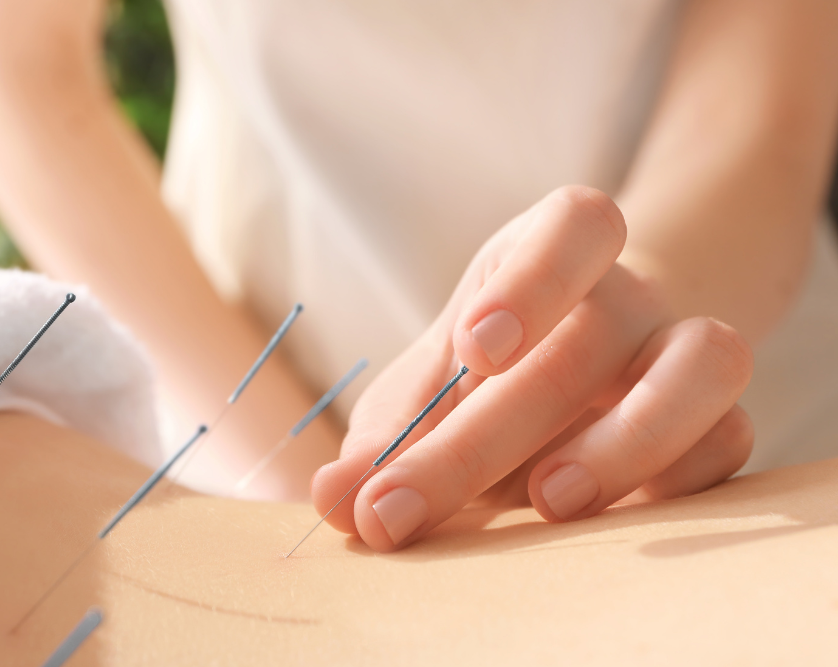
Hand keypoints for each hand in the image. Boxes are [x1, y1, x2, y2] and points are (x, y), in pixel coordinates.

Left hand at [311, 186, 753, 550]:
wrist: (589, 363)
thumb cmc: (488, 373)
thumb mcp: (428, 391)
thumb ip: (385, 442)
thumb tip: (332, 500)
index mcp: (550, 254)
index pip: (578, 224)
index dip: (534, 278)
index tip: (473, 349)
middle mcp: (627, 294)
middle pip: (596, 331)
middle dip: (491, 431)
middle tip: (405, 505)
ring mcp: (682, 349)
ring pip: (703, 365)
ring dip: (625, 441)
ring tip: (548, 501)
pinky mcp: (716, 417)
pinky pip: (728, 439)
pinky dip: (674, 481)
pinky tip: (606, 523)